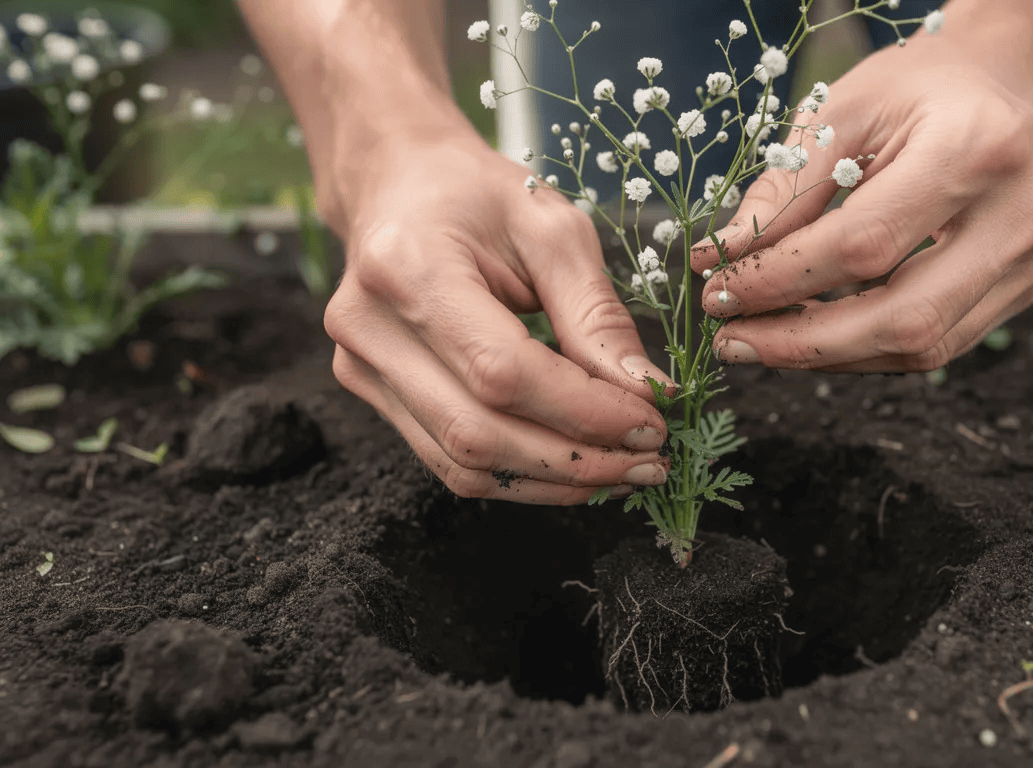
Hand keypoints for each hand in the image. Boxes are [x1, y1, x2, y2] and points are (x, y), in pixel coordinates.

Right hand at [322, 131, 672, 503]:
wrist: (397, 181)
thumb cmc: (476, 193)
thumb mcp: (552, 229)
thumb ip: (596, 315)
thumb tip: (646, 393)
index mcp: (408, 267)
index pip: (502, 372)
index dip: (583, 411)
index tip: (652, 422)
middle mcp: (369, 326)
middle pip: (479, 433)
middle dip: (576, 461)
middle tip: (649, 460)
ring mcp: (361, 367)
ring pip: (463, 463)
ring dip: (553, 481)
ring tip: (622, 470)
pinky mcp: (370, 391)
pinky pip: (448, 460)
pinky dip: (520, 474)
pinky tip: (573, 466)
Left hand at [690, 29, 1032, 371]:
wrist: (1020, 78)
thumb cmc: (924, 85)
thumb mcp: (843, 109)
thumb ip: (785, 188)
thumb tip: (720, 261)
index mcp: (976, 148)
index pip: (863, 244)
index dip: (782, 280)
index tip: (720, 292)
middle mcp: (1021, 213)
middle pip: (902, 317)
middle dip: (803, 343)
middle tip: (732, 341)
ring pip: (923, 346)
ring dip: (831, 356)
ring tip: (764, 341)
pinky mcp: (1030, 284)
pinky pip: (942, 341)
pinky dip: (870, 347)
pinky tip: (818, 334)